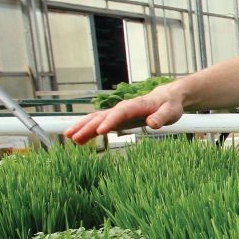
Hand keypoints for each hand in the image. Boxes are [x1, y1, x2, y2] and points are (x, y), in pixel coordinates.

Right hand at [63, 85, 183, 144]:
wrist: (166, 98)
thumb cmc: (169, 106)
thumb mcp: (170, 112)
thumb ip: (161, 117)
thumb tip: (152, 124)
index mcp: (135, 106)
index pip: (120, 113)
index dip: (110, 121)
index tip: (100, 130)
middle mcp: (123, 108)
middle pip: (102, 116)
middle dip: (88, 126)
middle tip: (74, 137)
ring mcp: (117, 113)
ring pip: (96, 119)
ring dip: (82, 127)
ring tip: (68, 137)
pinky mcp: (116, 119)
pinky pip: (98, 123)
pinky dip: (87, 130)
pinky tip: (77, 140)